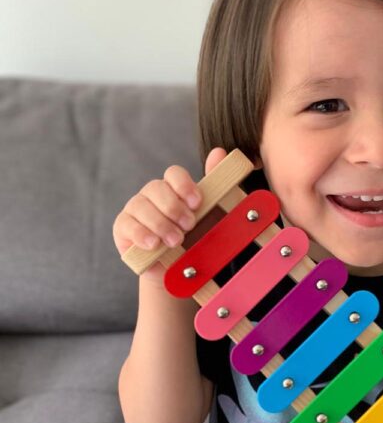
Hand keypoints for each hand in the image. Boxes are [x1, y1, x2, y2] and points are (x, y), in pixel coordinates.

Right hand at [112, 147, 226, 280]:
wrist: (177, 270)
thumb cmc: (194, 239)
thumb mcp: (210, 215)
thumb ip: (215, 184)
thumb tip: (219, 152)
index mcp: (173, 188)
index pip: (173, 174)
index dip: (184, 185)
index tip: (197, 203)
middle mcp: (152, 195)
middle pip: (156, 188)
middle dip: (173, 208)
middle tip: (189, 225)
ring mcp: (136, 209)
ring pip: (141, 206)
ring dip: (160, 224)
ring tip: (175, 241)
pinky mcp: (123, 227)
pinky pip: (127, 225)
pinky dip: (141, 234)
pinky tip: (153, 244)